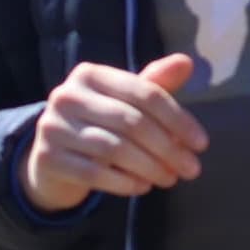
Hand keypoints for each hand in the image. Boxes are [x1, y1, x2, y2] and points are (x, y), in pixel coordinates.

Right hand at [21, 53, 206, 211]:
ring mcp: (53, 127)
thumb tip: (187, 62)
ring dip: (150, 168)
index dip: (178, 119)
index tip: (201, 144)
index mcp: (90, 74)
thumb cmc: (98, 124)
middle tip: (191, 169)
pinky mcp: (47, 158)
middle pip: (131, 122)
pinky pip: (94, 173)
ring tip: (170, 179)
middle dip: (168, 148)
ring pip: (114, 150)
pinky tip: (142, 187)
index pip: (144, 93)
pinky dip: (124, 183)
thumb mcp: (126, 102)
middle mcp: (67, 95)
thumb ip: (155, 85)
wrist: (52, 158)